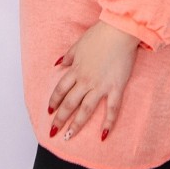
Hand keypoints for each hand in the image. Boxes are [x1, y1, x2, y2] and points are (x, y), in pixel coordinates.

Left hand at [48, 20, 139, 141]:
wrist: (119, 31)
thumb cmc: (99, 35)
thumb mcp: (79, 44)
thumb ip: (69, 56)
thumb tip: (58, 64)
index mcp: (76, 69)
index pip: (60, 89)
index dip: (54, 101)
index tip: (49, 111)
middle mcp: (86, 80)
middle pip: (69, 103)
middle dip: (60, 118)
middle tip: (53, 131)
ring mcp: (101, 86)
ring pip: (85, 109)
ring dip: (76, 125)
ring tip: (68, 137)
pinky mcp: (116, 87)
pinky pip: (112, 108)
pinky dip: (108, 122)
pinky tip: (103, 135)